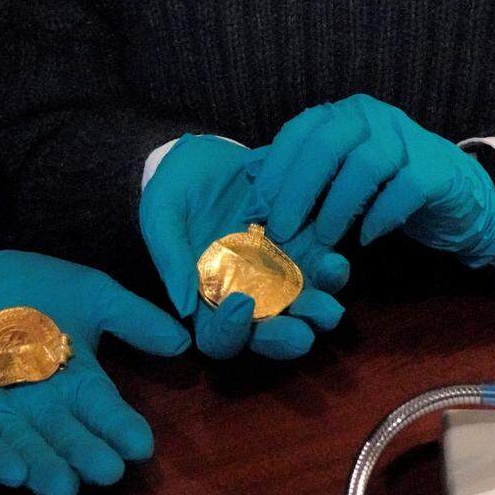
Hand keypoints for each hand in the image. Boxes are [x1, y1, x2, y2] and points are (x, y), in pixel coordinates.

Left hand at [0, 249, 189, 494]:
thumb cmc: (33, 282)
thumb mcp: (91, 294)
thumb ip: (134, 318)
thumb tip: (182, 341)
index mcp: (76, 382)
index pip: (103, 409)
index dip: (120, 427)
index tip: (142, 445)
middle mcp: (42, 406)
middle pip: (68, 436)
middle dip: (86, 454)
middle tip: (107, 472)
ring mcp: (1, 413)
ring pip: (27, 447)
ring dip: (46, 468)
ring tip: (65, 486)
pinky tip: (15, 471)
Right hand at [139, 135, 345, 360]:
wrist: (206, 156)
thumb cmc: (176, 188)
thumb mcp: (162, 214)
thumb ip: (170, 257)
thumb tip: (184, 307)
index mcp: (208, 296)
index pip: (219, 338)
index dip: (230, 332)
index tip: (239, 303)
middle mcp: (247, 294)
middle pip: (269, 335)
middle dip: (287, 339)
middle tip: (301, 333)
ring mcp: (278, 274)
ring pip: (303, 308)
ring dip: (318, 310)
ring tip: (329, 303)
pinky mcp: (303, 248)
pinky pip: (321, 269)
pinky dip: (331, 272)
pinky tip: (333, 259)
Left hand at [256, 94, 494, 267]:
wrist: (452, 193)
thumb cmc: (383, 184)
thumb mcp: (335, 176)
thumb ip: (298, 175)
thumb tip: (250, 183)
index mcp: (340, 115)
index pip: (299, 132)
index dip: (273, 170)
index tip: (255, 208)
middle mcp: (370, 117)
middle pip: (326, 145)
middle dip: (297, 191)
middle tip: (281, 231)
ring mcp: (406, 139)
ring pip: (365, 164)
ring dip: (337, 206)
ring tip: (322, 239)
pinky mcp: (435, 170)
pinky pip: (405, 188)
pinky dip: (381, 214)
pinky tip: (366, 237)